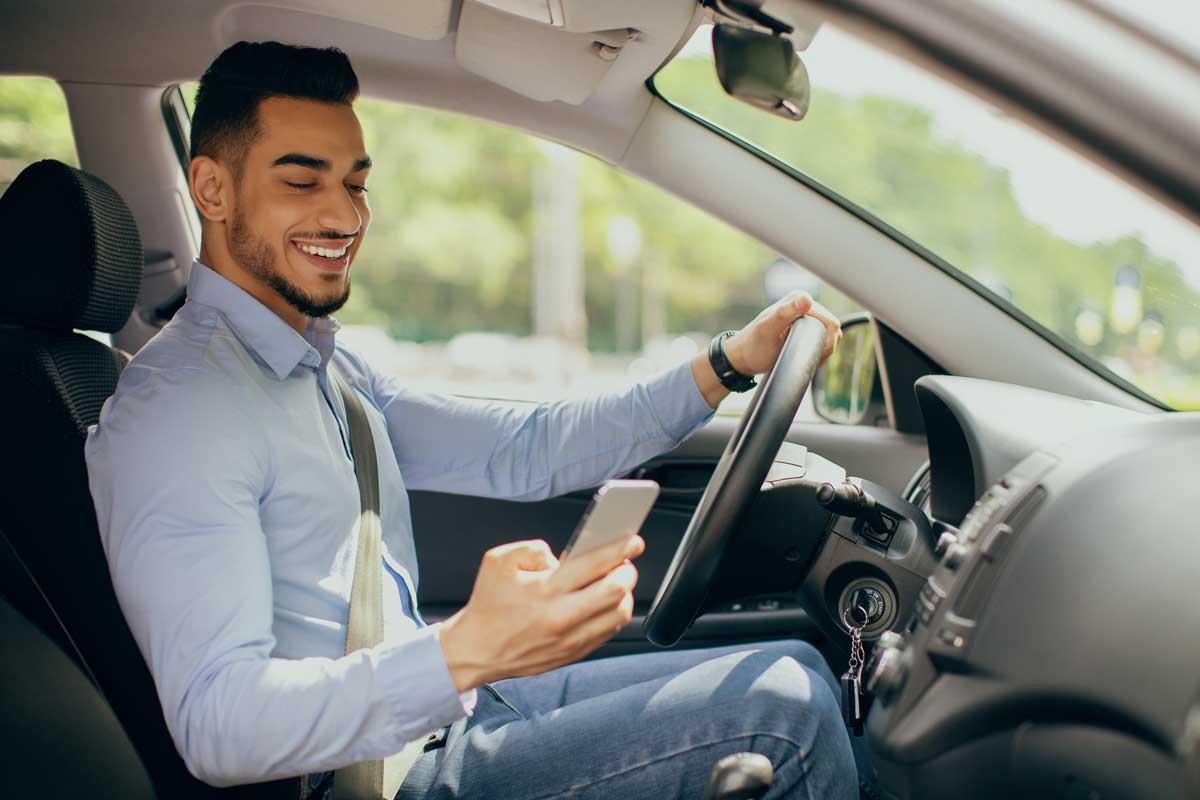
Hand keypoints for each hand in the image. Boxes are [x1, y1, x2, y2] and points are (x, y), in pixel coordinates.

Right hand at [438, 534, 643, 691]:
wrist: (476, 651)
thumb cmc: (488, 604)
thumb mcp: (499, 561)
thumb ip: (532, 547)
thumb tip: (562, 555)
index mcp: (543, 591)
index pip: (592, 565)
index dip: (619, 549)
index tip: (633, 541)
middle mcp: (560, 617)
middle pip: (615, 592)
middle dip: (627, 571)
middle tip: (624, 561)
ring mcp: (570, 640)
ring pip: (618, 615)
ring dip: (624, 594)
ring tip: (616, 581)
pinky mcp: (573, 654)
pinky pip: (608, 632)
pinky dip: (613, 613)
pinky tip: (606, 601)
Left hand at [725, 291, 840, 374]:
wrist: (742, 357)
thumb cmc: (752, 346)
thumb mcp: (767, 330)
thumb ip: (784, 313)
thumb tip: (806, 299)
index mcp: (798, 298)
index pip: (829, 322)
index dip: (824, 341)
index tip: (806, 352)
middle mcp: (803, 303)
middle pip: (831, 329)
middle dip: (822, 347)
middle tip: (801, 356)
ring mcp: (804, 315)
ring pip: (828, 336)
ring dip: (820, 350)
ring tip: (800, 356)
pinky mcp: (805, 326)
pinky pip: (822, 339)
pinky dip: (817, 351)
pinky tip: (803, 355)